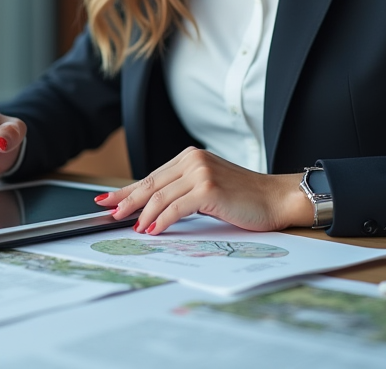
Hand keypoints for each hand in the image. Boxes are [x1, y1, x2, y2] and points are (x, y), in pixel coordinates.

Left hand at [94, 147, 312, 234]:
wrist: (276, 199)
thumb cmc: (245, 198)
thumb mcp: (208, 188)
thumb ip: (183, 191)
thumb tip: (152, 207)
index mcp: (190, 157)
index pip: (153, 176)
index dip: (129, 189)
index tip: (109, 199)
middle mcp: (193, 160)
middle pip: (151, 184)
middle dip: (128, 200)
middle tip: (111, 212)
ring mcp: (200, 172)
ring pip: (161, 197)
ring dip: (143, 214)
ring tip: (132, 227)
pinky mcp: (208, 188)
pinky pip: (176, 208)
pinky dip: (162, 220)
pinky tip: (152, 229)